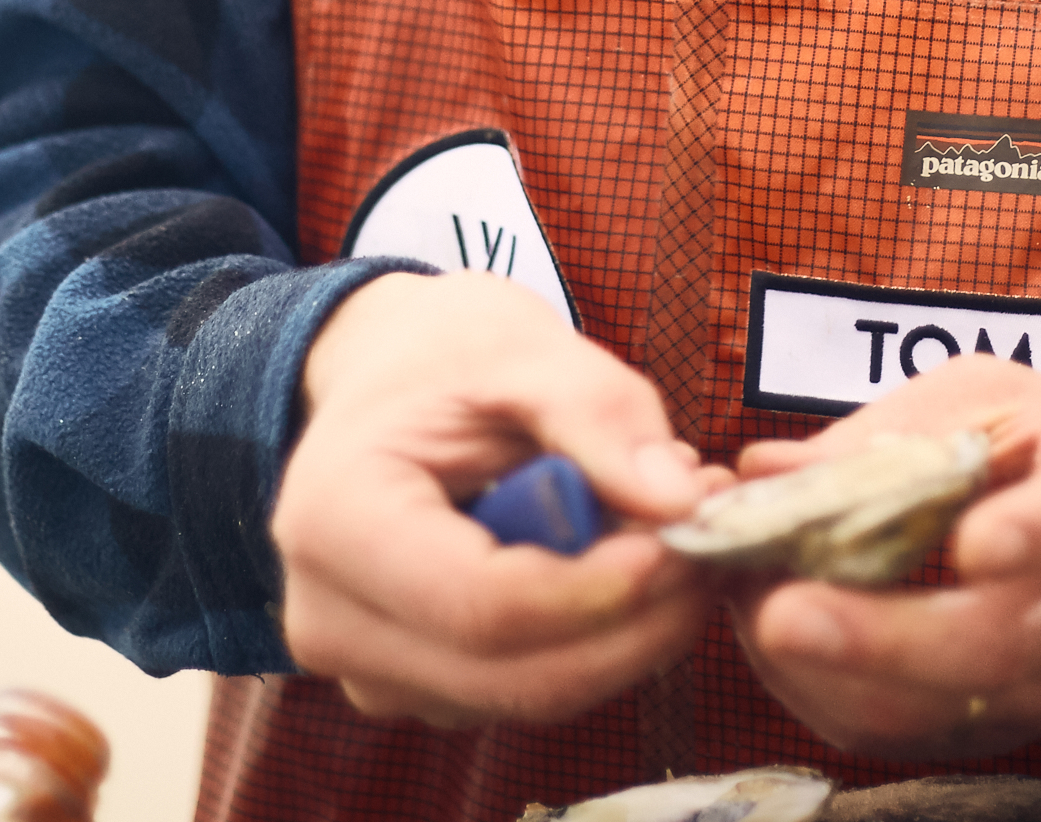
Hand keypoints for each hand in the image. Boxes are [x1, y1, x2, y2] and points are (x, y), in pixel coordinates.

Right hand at [275, 270, 718, 725]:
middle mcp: (329, 620)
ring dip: (625, 635)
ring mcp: (366, 668)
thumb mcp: (522, 347)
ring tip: (675, 539)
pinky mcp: (413, 687)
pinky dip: (594, 642)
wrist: (387, 379)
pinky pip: (524, 690)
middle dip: (635, 624)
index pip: (482, 606)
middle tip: (712, 547)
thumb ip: (601, 415)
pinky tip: (626, 569)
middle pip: (513, 675)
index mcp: (334, 521)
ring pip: (530, 694)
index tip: (685, 540)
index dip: (599, 590)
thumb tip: (681, 504)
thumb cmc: (444, 355)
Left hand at [729, 356, 1040, 758]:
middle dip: (883, 637)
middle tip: (785, 611)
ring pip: (951, 704)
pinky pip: (919, 734)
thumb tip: (763, 468)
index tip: (974, 542)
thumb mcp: (998, 400)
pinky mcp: (1011, 724)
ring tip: (754, 619)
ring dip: (840, 674)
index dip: (1033, 534)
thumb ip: (891, 429)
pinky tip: (779, 649)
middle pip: (998, 642)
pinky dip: (837, 698)